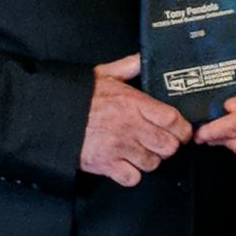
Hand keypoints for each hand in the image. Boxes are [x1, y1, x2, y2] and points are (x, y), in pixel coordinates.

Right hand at [79, 54, 191, 186]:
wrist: (52, 115)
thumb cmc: (79, 96)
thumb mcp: (106, 73)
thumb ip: (130, 65)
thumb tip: (145, 57)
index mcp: (133, 102)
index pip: (172, 119)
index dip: (183, 128)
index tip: (183, 130)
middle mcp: (130, 126)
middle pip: (168, 145)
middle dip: (170, 144)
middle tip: (164, 140)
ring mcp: (119, 148)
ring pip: (153, 163)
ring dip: (151, 159)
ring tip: (144, 150)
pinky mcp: (106, 165)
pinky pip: (132, 178)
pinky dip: (133, 174)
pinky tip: (128, 163)